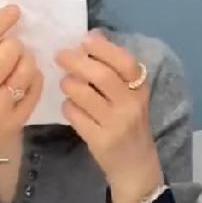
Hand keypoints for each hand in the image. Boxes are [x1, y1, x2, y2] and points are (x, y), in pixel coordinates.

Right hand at [0, 4, 42, 180]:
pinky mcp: (14, 122)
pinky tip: (28, 78)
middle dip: (15, 45)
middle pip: (9, 52)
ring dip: (28, 61)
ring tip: (21, 63)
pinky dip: (35, 79)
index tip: (15, 10)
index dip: (1, 22)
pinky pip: (35, 91)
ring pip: (26, 70)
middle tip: (13, 49)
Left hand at [56, 31, 160, 202]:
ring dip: (69, 84)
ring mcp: (115, 124)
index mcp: (141, 90)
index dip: (104, 48)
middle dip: (77, 61)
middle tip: (61, 55)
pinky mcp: (99, 140)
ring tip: (66, 83)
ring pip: (83, 94)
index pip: (125, 62)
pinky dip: (67, 106)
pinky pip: (74, 115)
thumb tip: (92, 36)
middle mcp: (131, 106)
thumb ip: (115, 69)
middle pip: (101, 76)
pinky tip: (70, 107)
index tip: (85, 40)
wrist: (135, 166)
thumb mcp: (131, 97)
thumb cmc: (130, 125)